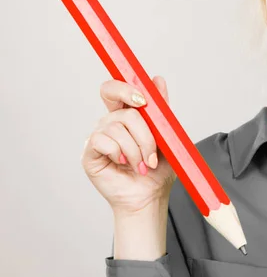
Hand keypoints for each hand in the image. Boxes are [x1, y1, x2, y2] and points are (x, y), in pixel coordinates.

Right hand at [81, 77, 176, 214]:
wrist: (151, 197)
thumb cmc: (159, 169)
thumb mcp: (166, 135)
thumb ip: (161, 108)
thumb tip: (157, 79)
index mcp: (126, 114)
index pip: (116, 88)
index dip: (126, 87)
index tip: (144, 100)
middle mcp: (110, 121)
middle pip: (113, 96)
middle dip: (137, 117)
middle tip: (151, 138)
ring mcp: (98, 136)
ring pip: (119, 125)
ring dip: (138, 147)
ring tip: (144, 164)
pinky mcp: (89, 153)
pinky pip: (104, 141)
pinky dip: (121, 153)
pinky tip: (126, 164)